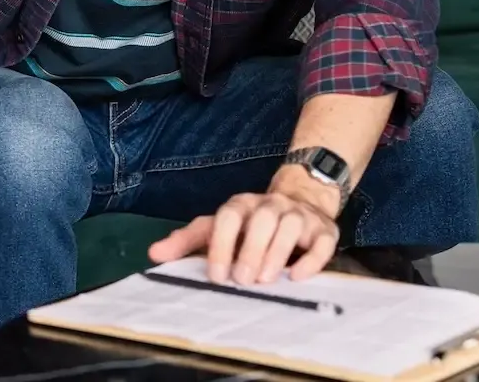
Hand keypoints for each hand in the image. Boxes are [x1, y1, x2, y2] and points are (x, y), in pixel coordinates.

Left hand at [148, 174, 339, 284]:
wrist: (301, 199)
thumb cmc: (250, 223)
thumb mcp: (217, 227)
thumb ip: (187, 240)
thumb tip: (154, 254)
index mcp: (240, 205)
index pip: (227, 218)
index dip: (220, 245)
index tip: (215, 275)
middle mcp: (269, 206)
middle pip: (260, 220)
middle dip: (250, 250)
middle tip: (242, 280)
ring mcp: (298, 216)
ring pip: (290, 227)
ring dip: (277, 253)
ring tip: (266, 280)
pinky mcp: (324, 231)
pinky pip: (322, 243)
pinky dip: (312, 260)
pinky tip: (299, 277)